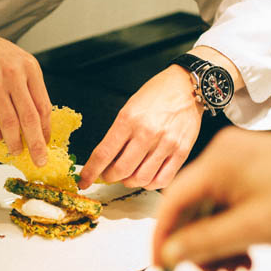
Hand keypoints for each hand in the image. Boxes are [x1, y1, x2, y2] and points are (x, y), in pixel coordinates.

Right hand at [0, 19, 51, 165]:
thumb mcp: (15, 61)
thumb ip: (26, 86)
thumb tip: (35, 120)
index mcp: (29, 68)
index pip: (43, 105)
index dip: (46, 129)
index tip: (46, 143)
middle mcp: (13, 74)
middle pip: (29, 117)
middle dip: (36, 144)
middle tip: (39, 160)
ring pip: (9, 121)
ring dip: (13, 141)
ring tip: (15, 151)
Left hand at [78, 66, 202, 189]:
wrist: (186, 86)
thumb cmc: (155, 95)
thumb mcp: (128, 108)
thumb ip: (118, 134)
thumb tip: (105, 160)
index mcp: (128, 120)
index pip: (103, 154)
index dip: (90, 172)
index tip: (84, 180)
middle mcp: (147, 133)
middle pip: (121, 170)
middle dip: (109, 177)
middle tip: (109, 174)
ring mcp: (166, 143)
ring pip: (140, 179)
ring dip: (129, 181)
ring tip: (128, 174)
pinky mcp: (182, 151)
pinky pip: (162, 180)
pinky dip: (150, 184)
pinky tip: (146, 176)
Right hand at [152, 127, 270, 267]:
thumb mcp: (252, 228)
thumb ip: (204, 243)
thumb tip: (167, 255)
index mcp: (218, 161)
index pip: (173, 200)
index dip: (163, 236)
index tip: (161, 267)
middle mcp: (223, 155)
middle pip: (193, 206)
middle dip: (198, 244)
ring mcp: (239, 161)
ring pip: (211, 208)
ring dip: (217, 242)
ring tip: (236, 268)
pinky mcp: (254, 170)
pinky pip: (229, 203)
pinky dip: (232, 229)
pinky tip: (246, 253)